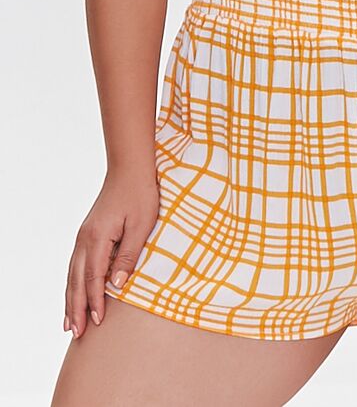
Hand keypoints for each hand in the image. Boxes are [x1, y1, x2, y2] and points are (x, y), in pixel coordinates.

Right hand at [64, 167, 158, 339]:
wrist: (129, 168)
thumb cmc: (140, 194)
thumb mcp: (142, 224)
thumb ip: (129, 254)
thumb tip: (117, 284)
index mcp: (98, 237)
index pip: (94, 277)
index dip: (95, 301)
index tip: (96, 323)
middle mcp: (85, 238)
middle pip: (77, 280)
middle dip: (76, 308)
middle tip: (75, 334)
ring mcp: (84, 235)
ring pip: (72, 274)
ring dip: (70, 299)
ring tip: (68, 323)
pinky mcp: (87, 232)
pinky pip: (75, 264)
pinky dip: (72, 283)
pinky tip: (73, 294)